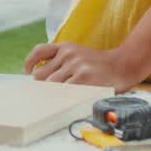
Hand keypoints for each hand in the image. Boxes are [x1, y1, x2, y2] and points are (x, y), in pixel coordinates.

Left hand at [24, 42, 139, 92]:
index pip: (39, 51)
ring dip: (50, 96)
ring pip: (51, 85)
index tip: (26, 74)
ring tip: (54, 103)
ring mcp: (76, 65)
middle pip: (41, 74)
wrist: (123, 65)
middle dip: (40, 87)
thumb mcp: (79, 54)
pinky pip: (64, 92)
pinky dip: (62, 100)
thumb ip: (61, 62)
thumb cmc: (98, 65)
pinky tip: (65, 103)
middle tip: (41, 97)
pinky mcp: (83, 78)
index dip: (29, 63)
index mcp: (66, 47)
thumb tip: (38, 78)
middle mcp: (69, 53)